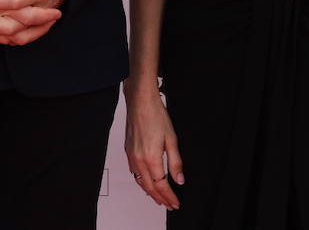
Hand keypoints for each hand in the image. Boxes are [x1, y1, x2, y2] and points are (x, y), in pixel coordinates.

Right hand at [124, 87, 182, 209]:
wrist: (140, 102)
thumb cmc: (156, 116)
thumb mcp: (172, 139)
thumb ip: (176, 162)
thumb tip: (179, 179)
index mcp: (151, 158)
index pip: (161, 185)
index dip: (169, 196)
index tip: (175, 202)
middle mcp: (139, 160)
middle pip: (149, 187)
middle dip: (160, 199)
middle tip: (169, 205)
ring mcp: (132, 156)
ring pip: (140, 182)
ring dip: (150, 192)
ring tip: (159, 198)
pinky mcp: (128, 151)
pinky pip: (134, 173)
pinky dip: (142, 182)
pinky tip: (147, 181)